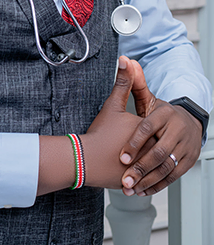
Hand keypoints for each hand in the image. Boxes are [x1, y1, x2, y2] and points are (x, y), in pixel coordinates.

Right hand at [82, 56, 153, 188]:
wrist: (85, 159)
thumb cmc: (100, 133)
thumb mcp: (113, 105)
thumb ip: (123, 83)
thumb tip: (125, 61)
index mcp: (149, 132)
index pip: (159, 128)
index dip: (149, 127)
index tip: (135, 127)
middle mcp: (150, 152)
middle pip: (158, 145)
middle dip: (150, 146)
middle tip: (134, 143)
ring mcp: (144, 169)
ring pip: (152, 164)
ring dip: (146, 163)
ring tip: (132, 158)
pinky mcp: (136, 183)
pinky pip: (143, 179)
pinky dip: (139, 176)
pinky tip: (128, 170)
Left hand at [120, 60, 201, 195]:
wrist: (188, 124)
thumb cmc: (161, 114)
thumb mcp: (148, 99)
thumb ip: (134, 83)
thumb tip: (124, 60)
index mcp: (165, 114)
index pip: (148, 129)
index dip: (134, 143)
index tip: (121, 156)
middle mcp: (178, 131)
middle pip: (159, 152)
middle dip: (140, 168)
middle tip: (125, 179)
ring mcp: (185, 147)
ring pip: (166, 168)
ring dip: (147, 180)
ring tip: (130, 188)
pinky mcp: (188, 161)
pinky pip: (173, 177)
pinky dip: (157, 185)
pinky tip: (142, 191)